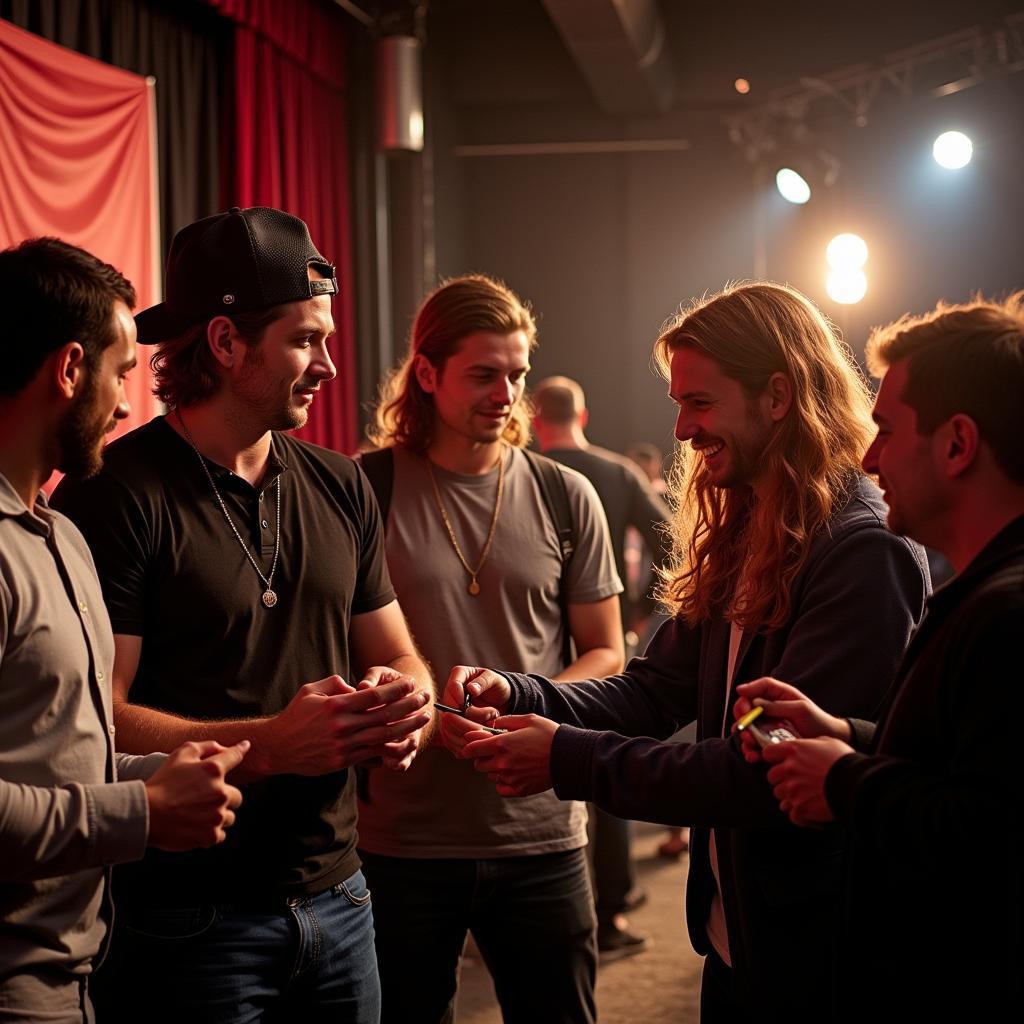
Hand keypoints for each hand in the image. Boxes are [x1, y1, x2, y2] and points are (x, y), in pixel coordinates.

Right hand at [145, 740, 247, 850]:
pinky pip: (220, 834)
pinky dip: (211, 832)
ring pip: (229, 816)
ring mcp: (216, 815)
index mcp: (214, 770)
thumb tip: (223, 748)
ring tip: (197, 815)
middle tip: (205, 800)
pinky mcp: (210, 835)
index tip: (245, 746)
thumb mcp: (180, 754)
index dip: (241, 750)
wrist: (144, 814)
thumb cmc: (161, 783)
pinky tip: (196, 827)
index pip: (235, 756)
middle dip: (225, 796)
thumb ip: (206, 747)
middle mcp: (220, 792)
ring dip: (218, 815)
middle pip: (237, 796)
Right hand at [258, 674, 431, 775]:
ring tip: (423, 718)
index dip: (396, 689)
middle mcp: (342, 726)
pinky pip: (373, 755)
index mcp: (336, 705)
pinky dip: (391, 748)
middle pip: (384, 715)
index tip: (411, 683)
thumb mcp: (311, 690)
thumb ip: (336, 684)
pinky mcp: (343, 761)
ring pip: (383, 736)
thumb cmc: (296, 715)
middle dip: (410, 706)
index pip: (374, 695)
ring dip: (407, 727)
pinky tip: (406, 742)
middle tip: (426, 698)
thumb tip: (357, 687)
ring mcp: (343, 746)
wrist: (277, 748)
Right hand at [438, 666, 508, 754]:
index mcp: (459, 675)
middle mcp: (450, 692)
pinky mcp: (452, 723)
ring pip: (448, 725)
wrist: (501, 699)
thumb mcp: (495, 680)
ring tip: (486, 731)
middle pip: (448, 710)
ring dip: (467, 731)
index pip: (452, 687)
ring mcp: (450, 708)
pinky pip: (450, 736)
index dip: (459, 700)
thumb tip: (471, 689)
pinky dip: (462, 741)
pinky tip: (476, 742)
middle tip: (484, 724)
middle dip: (466, 720)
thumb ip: (483, 682)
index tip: (470, 707)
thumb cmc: (499, 685)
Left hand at [460, 714, 558, 796]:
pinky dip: (503, 782)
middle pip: (478, 764)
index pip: (472, 748)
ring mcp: (510, 778)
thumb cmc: (548, 734)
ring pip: (490, 776)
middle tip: (494, 752)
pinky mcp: (519, 790)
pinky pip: (500, 788)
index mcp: (501, 744)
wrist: (568, 757)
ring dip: (494, 769)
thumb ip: (506, 721)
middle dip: (482, 757)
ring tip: (510, 761)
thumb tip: (492, 724)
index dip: (468, 746)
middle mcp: (502, 763)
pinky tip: (513, 774)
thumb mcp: (528, 719)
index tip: (469, 746)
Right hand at [732, 677, 850, 763]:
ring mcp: (768, 725)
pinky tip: (753, 756)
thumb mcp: (800, 709)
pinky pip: (754, 744)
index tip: (742, 697)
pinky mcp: (768, 740)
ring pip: (747, 728)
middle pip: (746, 707)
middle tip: (744, 727)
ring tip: (750, 743)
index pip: (759, 687)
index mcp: (779, 694)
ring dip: (744, 736)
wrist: (828, 741)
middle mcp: (770, 708)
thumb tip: (754, 702)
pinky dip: (750, 750)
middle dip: (742, 718)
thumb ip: (777, 706)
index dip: (748, 690)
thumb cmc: (818, 721)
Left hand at [762, 737, 852, 825]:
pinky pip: (792, 815)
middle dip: (781, 779)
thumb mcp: (827, 742)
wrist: (856, 783)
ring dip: (789, 797)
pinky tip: (808, 812)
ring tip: (803, 797)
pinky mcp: (800, 807)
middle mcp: (789, 769)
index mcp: (793, 750)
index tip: (778, 762)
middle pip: (772, 777)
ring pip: (780, 796)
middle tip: (795, 781)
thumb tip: (807, 747)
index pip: (768, 753)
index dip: (773, 758)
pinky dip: (799, 816)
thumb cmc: (844, 761)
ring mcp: (793, 789)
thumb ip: (810, 744)